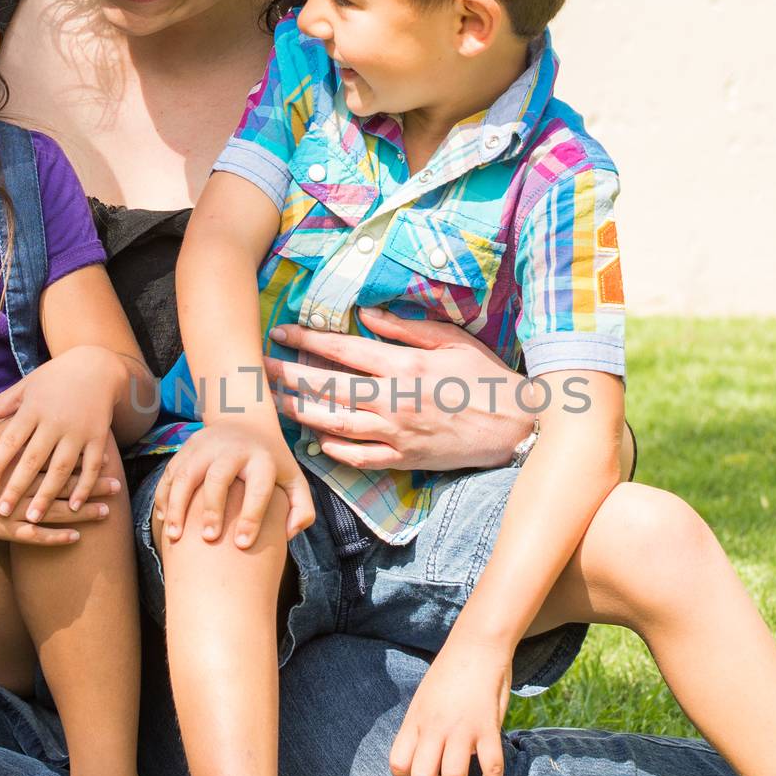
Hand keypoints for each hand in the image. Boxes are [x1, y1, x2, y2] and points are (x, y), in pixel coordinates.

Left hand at [0, 346, 124, 520]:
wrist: (96, 367)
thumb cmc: (53, 378)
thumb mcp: (23, 387)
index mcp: (33, 408)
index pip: (10, 440)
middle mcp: (55, 421)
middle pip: (33, 459)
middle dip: (17, 487)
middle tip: (2, 511)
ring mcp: (79, 430)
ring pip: (62, 467)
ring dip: (48, 494)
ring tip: (34, 517)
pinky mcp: (98, 436)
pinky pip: (91, 466)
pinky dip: (84, 487)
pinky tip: (73, 506)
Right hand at [0, 433, 119, 545]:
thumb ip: (13, 428)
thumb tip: (34, 412)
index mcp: (19, 460)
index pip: (58, 458)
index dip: (82, 458)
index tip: (106, 456)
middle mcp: (19, 486)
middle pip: (62, 484)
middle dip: (91, 485)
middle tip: (117, 484)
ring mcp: (12, 510)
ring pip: (55, 512)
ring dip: (82, 513)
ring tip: (107, 512)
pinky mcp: (3, 530)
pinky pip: (36, 537)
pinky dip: (56, 538)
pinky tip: (76, 537)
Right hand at [152, 421, 316, 549]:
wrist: (243, 420)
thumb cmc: (270, 461)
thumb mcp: (293, 478)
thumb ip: (301, 508)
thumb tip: (289, 535)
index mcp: (261, 459)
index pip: (258, 488)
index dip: (251, 517)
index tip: (242, 544)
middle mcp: (233, 449)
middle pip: (219, 477)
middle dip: (213, 508)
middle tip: (209, 539)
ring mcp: (205, 447)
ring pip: (187, 474)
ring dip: (178, 505)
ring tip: (175, 536)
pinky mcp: (185, 449)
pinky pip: (170, 474)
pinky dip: (164, 497)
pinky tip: (164, 521)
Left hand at [265, 307, 534, 472]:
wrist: (516, 425)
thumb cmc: (485, 377)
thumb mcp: (452, 341)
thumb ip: (406, 328)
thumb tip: (367, 317)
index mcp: (404, 365)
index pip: (343, 350)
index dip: (307, 340)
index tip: (281, 332)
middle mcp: (393, 400)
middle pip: (328, 387)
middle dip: (289, 376)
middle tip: (259, 369)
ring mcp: (396, 433)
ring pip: (335, 424)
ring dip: (301, 412)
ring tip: (277, 402)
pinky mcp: (404, 458)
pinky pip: (359, 457)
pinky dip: (334, 450)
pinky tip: (316, 440)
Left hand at [388, 634, 513, 775]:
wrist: (477, 645)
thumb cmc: (450, 674)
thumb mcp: (423, 699)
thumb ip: (421, 727)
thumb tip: (421, 758)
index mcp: (416, 720)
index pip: (398, 764)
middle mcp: (435, 727)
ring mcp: (463, 728)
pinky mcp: (489, 727)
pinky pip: (491, 768)